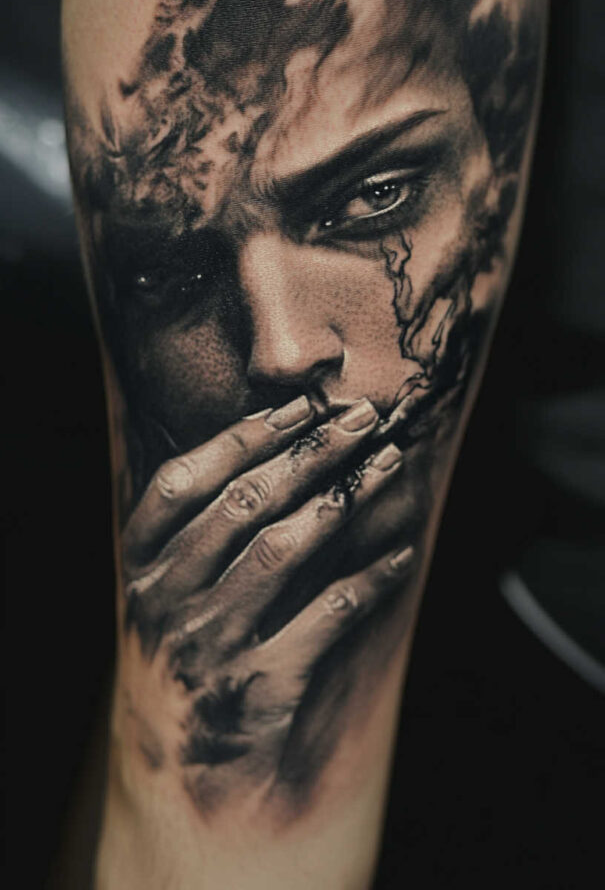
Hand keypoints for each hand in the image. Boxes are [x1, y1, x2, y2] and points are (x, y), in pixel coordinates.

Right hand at [122, 395, 413, 801]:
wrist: (184, 776)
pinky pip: (326, 615)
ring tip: (387, 464)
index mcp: (140, 567)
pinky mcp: (259, 686)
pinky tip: (401, 554)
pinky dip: (369, 579)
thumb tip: (282, 451)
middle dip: (310, 451)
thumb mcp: (169, 596)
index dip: (243, 437)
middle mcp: (166, 599)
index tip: (301, 407)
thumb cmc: (186, 660)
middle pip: (243, 504)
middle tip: (363, 418)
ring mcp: (210, 644)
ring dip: (345, 497)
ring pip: (284, 548)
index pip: (184, 482)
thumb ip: (203, 534)